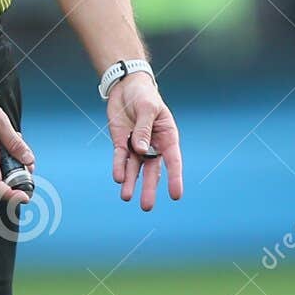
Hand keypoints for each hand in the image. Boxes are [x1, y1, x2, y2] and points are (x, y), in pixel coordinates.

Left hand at [107, 72, 182, 210]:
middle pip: (152, 171)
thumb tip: (140, 150)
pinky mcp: (121, 143)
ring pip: (134, 169)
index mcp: (167, 137)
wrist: (126, 87)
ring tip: (126, 197)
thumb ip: (144, 129)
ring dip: (131, 183)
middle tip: (146, 207)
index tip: (176, 195)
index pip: (173, 160)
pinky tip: (118, 178)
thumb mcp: (147, 108)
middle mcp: (153, 145)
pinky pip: (120, 158)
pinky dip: (119, 167)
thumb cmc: (144, 95)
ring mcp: (136, 146)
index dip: (175, 178)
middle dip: (149, 188)